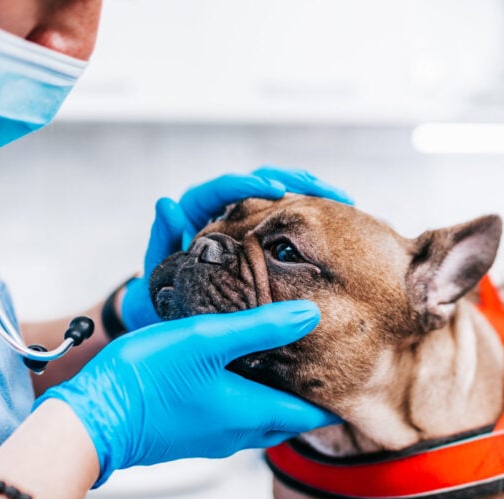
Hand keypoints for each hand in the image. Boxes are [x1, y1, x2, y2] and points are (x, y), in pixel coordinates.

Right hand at [38, 300, 338, 484]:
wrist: (92, 421)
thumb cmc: (148, 379)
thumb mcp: (208, 340)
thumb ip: (262, 327)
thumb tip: (311, 315)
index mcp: (253, 414)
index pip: (311, 416)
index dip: (332, 399)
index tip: (348, 377)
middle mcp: (238, 434)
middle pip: (288, 421)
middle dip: (305, 399)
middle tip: (318, 367)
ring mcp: (212, 438)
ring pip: (259, 420)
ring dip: (274, 398)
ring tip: (280, 364)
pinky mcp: (189, 434)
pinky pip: (231, 419)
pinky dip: (245, 399)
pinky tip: (233, 373)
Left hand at [120, 167, 351, 330]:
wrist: (168, 314)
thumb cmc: (159, 295)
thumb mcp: (160, 269)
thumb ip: (162, 240)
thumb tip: (166, 202)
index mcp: (197, 208)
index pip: (226, 186)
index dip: (250, 184)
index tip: (276, 191)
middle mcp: (224, 207)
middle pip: (263, 178)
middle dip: (296, 180)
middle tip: (329, 191)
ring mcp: (246, 219)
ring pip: (282, 194)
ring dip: (313, 193)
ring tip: (344, 201)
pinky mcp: (261, 235)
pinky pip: (288, 218)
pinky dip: (311, 216)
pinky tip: (340, 221)